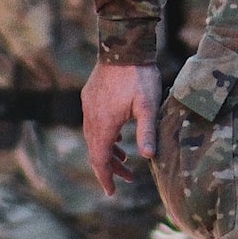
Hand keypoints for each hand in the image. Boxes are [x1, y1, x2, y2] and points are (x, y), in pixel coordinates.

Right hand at [82, 62, 161, 194]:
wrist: (123, 46)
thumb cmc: (139, 77)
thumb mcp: (148, 106)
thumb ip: (147, 132)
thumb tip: (148, 157)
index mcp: (103, 124)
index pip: (99, 159)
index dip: (105, 177)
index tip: (111, 192)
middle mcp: (91, 117)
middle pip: (96, 150)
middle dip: (110, 167)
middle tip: (127, 177)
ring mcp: (89, 105)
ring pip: (94, 136)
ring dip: (108, 150)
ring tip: (124, 158)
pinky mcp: (90, 95)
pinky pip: (93, 122)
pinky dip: (104, 134)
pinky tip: (117, 134)